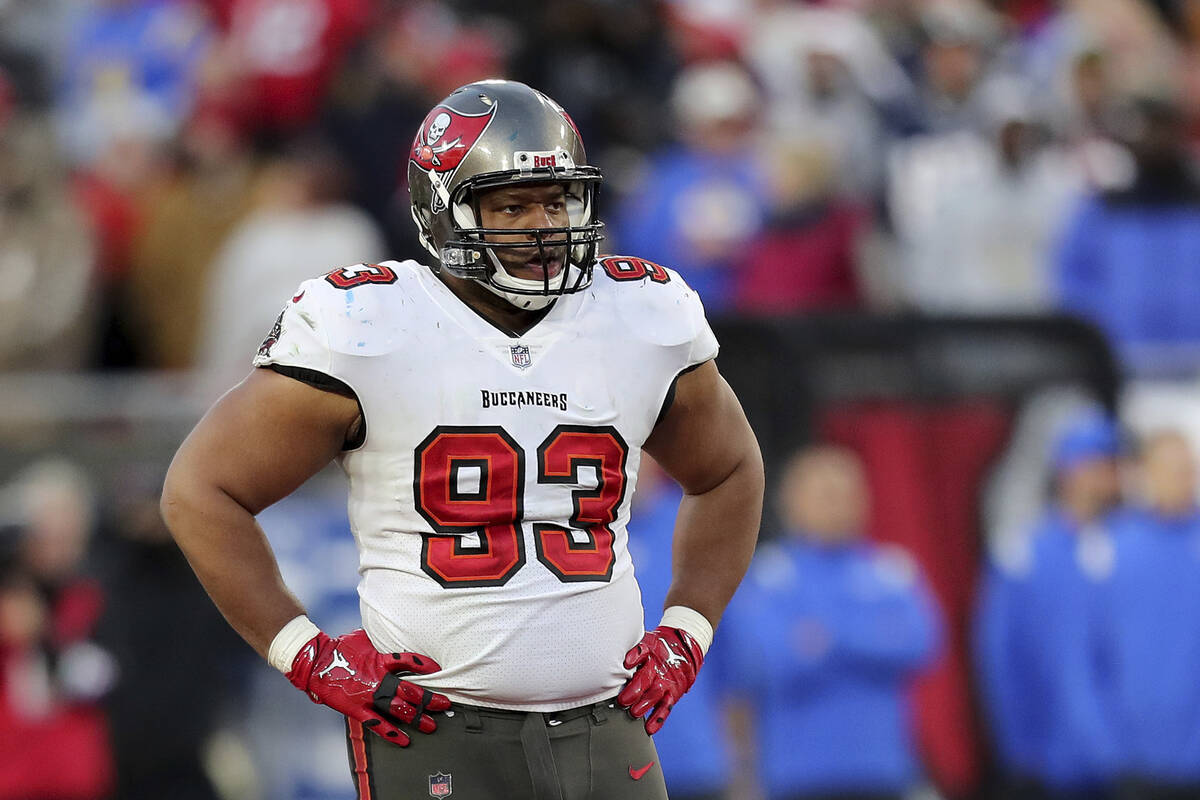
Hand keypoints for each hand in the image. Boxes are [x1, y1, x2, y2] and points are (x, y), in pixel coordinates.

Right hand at [287, 628, 450, 744]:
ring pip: (398, 709)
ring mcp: (369, 696)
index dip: (425, 666)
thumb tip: (393, 628)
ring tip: (432, 725)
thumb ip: (380, 640)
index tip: (438, 670)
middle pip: (410, 690)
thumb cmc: (339, 647)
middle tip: (444, 704)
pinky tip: (404, 740)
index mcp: (380, 659)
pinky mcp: (357, 709)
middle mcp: (378, 679)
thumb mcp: (363, 638)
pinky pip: (377, 723)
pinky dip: (391, 733)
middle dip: (429, 698)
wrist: (316, 662)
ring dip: (417, 718)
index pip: (409, 661)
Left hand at [617, 625, 703, 734]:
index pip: (642, 652)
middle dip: (635, 690)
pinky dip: (658, 719)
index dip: (634, 657)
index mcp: (650, 650)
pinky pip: (665, 707)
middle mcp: (658, 666)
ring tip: (634, 713)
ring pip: (656, 694)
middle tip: (623, 700)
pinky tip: (650, 728)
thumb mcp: (647, 641)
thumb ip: (633, 650)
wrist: (683, 647)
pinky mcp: (673, 693)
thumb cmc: (656, 647)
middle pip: (646, 677)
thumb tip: (618, 658)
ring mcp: (666, 681)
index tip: (626, 663)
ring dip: (645, 704)